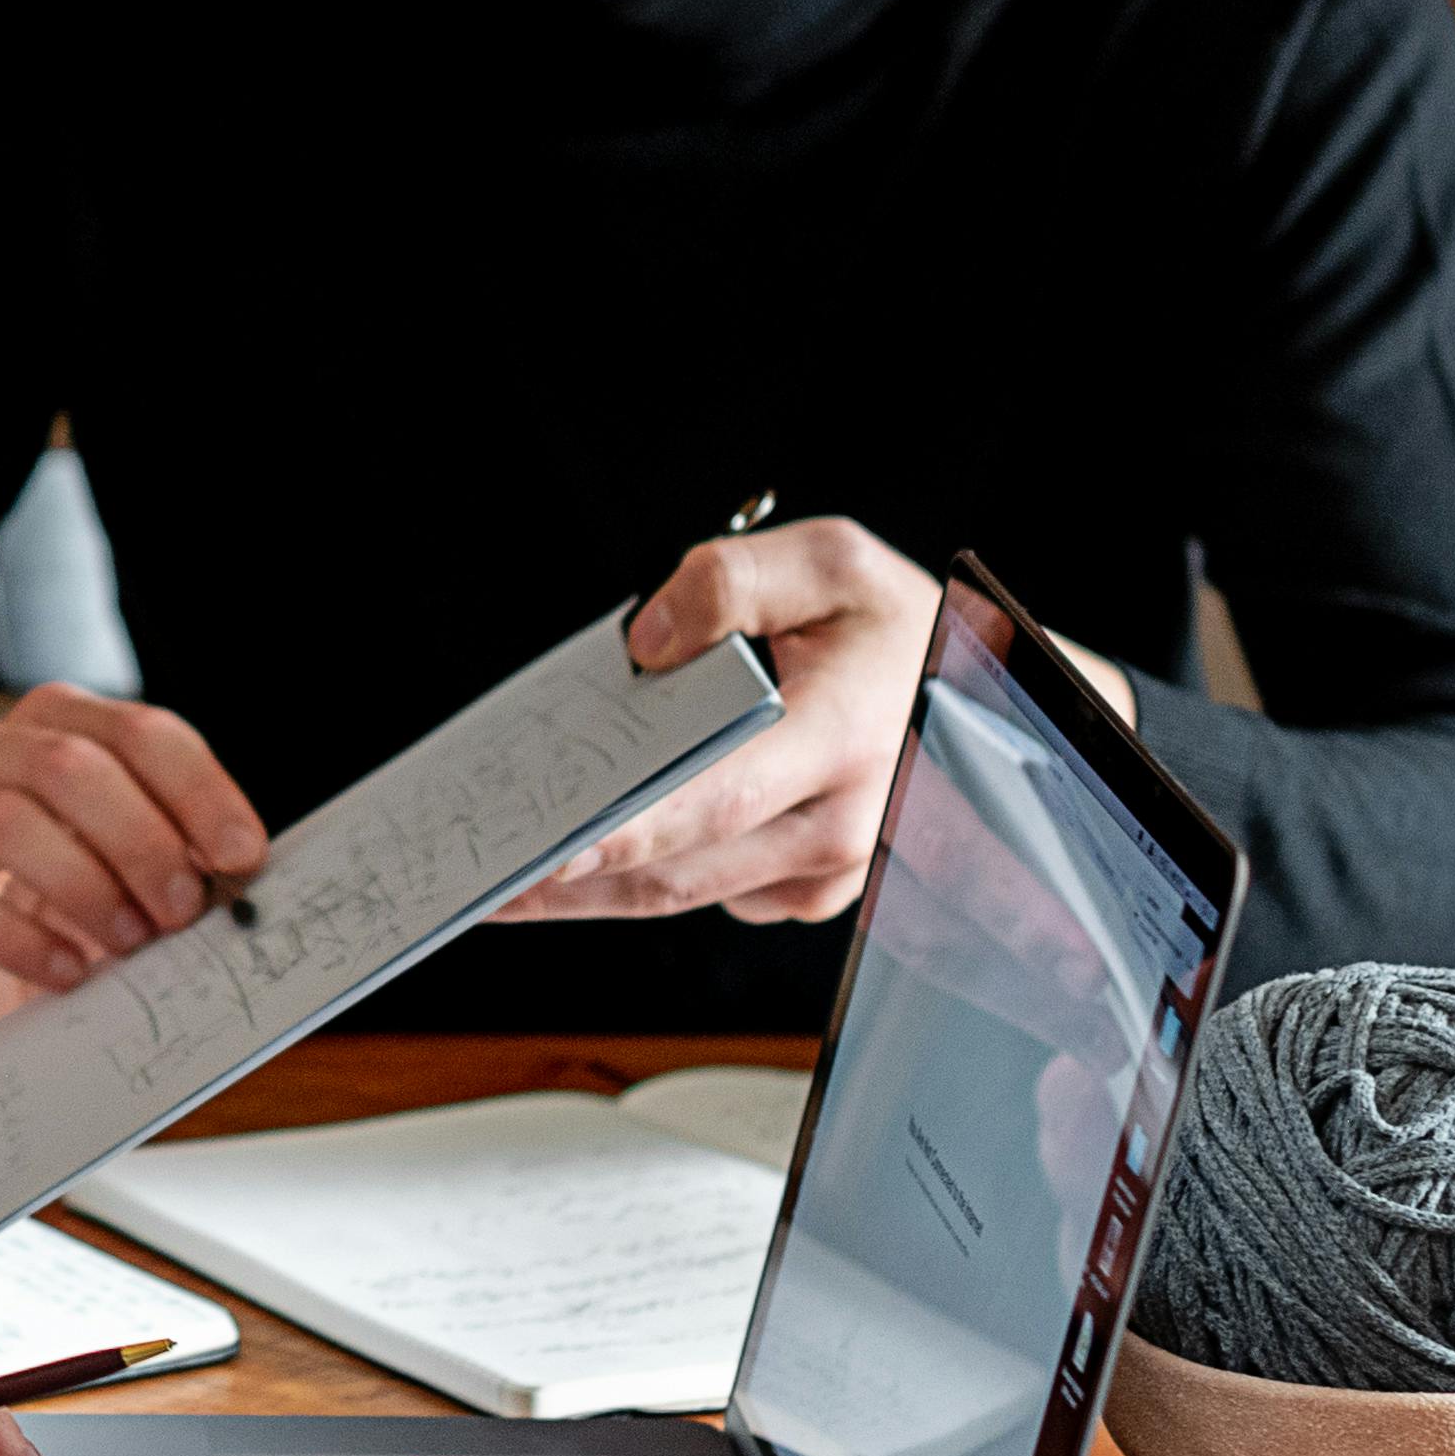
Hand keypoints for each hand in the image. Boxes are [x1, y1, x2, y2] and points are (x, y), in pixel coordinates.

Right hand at [0, 683, 270, 1068]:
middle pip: (70, 766)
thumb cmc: (42, 902)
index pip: (138, 732)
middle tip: (184, 912)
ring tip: (130, 943)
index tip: (242, 855)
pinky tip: (69, 973)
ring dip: (87, 887)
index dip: (198, 790)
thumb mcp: (114, 862)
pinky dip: (27, 942)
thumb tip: (245, 874)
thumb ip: (170, 851)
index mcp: (52, 728)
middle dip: (143, 841)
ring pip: (8, 821)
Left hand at [502, 517, 1130, 928]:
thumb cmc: (899, 626)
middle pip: (676, 869)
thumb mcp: (831, 560)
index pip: (712, 800)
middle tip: (476, 883)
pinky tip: (579, 859)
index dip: (623, 833)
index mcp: (838, 738)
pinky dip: (642, 879)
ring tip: (498, 884)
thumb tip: (647, 641)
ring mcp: (825, 870)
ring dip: (589, 894)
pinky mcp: (808, 891)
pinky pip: (709, 893)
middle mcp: (834, 823)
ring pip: (681, 895)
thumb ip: (730, 582)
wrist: (978, 691)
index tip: (545, 854)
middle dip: (568, 883)